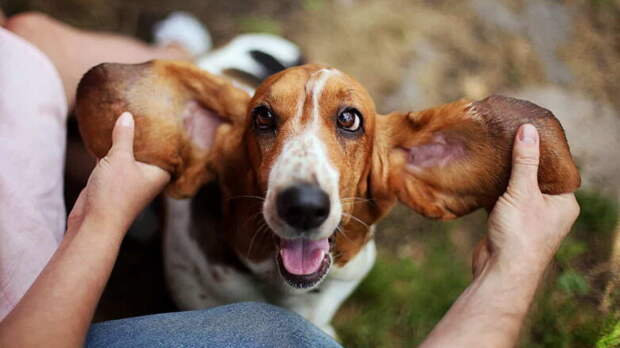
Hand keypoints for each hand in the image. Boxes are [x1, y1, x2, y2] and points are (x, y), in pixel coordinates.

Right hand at [68, 112, 170, 233]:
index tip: (167, 114)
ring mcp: (129, 179)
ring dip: (125, 139)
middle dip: (143, 133)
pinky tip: (103, 132)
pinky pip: (113, 159)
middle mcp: (148, 176)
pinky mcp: (112, 181)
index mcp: (159, 173)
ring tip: (123, 115)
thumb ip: (124, 136)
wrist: (93, 223)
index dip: (167, 133)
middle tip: (143, 108)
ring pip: (129, 154)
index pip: (168, 149)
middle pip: (148, 150)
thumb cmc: (114, 194)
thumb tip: (127, 115)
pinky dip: (110, 148)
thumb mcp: (119, 159)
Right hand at [473, 124, 579, 276]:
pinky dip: (494, 189)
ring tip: (492, 152)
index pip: (556, 168)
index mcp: (564, 202)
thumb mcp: (522, 192)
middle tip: (505, 137)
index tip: (526, 130)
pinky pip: (503, 199)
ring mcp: (529, 217)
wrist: (500, 273)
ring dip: (505, 175)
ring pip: (518, 188)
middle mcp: (550, 210)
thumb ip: (525, 161)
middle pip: (535, 176)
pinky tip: (482, 175)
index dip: (542, 149)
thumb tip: (528, 129)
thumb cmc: (519, 235)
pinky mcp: (509, 223)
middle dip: (520, 160)